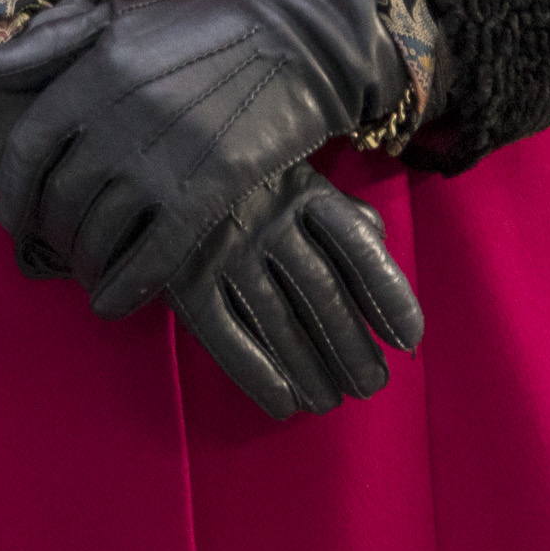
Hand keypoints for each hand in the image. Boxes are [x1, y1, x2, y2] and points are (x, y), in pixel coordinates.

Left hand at [0, 0, 410, 316]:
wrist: (296, 39)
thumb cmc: (201, 29)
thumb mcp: (119, 19)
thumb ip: (49, 43)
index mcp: (94, 71)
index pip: (28, 145)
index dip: (10, 190)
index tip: (10, 219)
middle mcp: (121, 115)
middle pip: (60, 195)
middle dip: (50, 232)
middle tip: (55, 248)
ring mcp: (166, 154)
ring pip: (102, 229)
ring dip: (84, 262)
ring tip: (86, 271)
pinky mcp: (212, 186)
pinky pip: (155, 253)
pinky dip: (126, 285)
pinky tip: (112, 303)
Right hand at [168, 163, 423, 420]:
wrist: (141, 148)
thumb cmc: (231, 172)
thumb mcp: (285, 171)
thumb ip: (332, 206)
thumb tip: (378, 237)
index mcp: (300, 189)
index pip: (358, 250)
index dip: (389, 297)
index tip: (408, 339)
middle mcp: (265, 217)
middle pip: (323, 295)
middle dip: (351, 349)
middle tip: (369, 385)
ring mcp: (222, 245)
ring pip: (279, 321)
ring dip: (310, 370)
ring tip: (329, 400)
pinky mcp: (180, 272)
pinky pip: (224, 332)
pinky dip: (256, 373)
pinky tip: (281, 402)